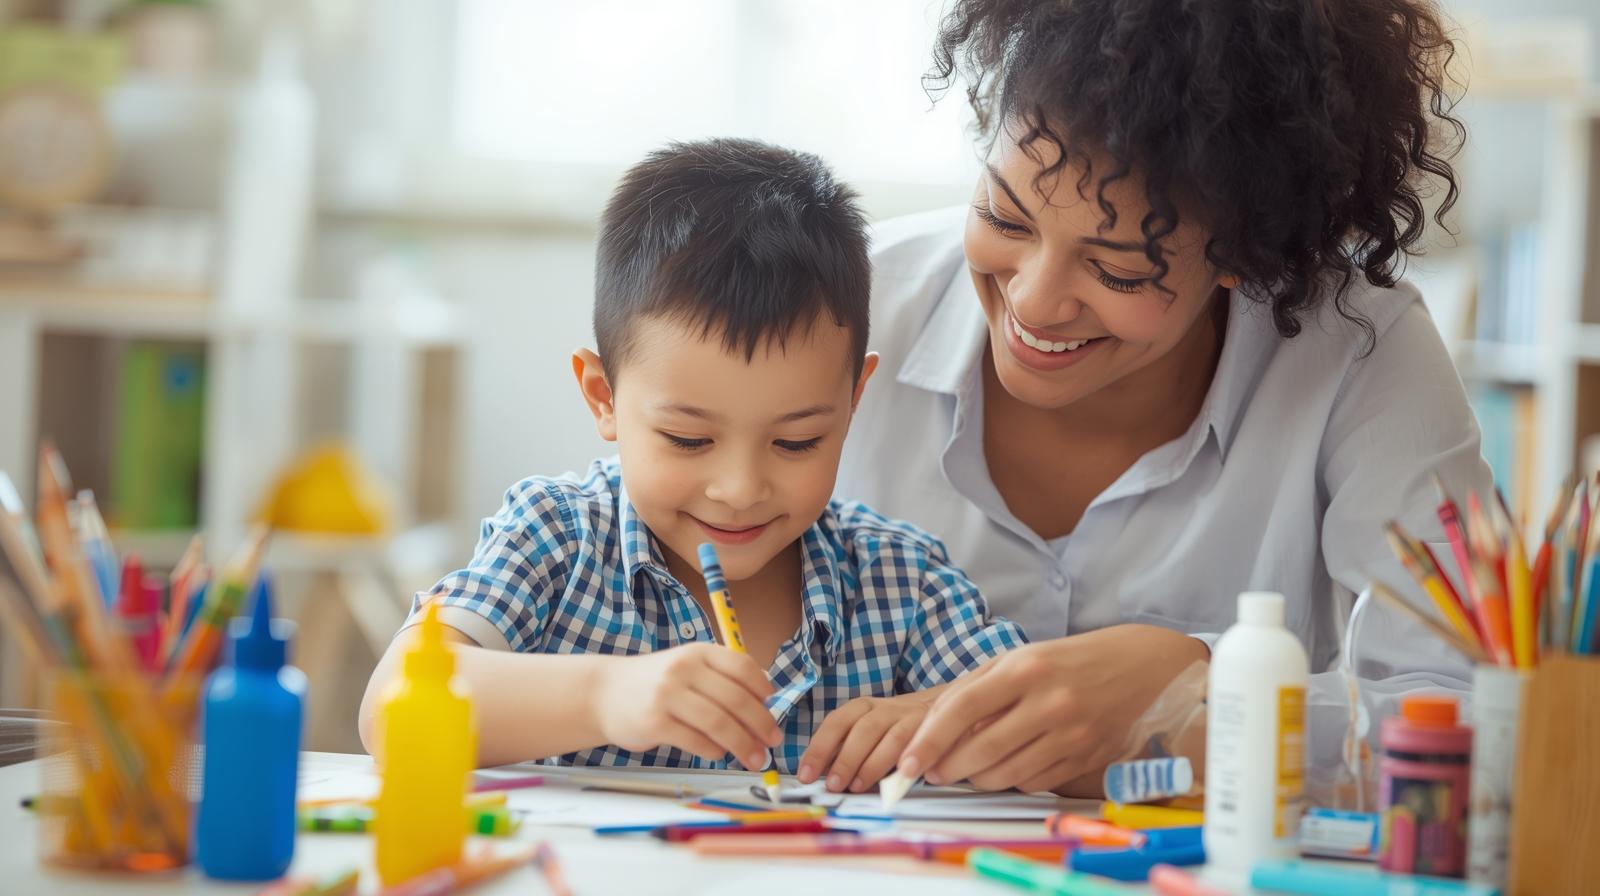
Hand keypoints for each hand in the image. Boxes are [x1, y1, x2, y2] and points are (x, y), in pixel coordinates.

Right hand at [593, 644, 781, 768]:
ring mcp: (667, 695)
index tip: (772, 706)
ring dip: (743, 744)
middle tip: (773, 742)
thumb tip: (763, 704)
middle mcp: (683, 669)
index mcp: (697, 653)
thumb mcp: (687, 667)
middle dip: (760, 724)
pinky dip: (714, 750)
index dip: (762, 688)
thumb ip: (720, 679)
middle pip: (735, 699)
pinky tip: (719, 753)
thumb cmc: (655, 683)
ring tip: (755, 758)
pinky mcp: (654, 723)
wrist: (604, 693)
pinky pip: (696, 741)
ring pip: (719, 723)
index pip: (741, 666)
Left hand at [795, 688, 943, 792]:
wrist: (952, 706)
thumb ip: (850, 748)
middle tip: (832, 785)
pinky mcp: (936, 729)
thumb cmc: (902, 728)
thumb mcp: (872, 731)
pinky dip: (907, 763)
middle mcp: (888, 708)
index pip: (837, 722)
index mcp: (866, 707)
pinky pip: (922, 744)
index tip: (805, 774)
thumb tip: (821, 775)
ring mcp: (913, 717)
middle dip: (844, 758)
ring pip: (890, 736)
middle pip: (862, 728)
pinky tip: (898, 780)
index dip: (819, 747)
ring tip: (857, 787)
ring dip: (871, 764)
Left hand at [895, 625, 1208, 793]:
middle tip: (930, 771)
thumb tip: (931, 727)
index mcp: (1026, 668)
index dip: (929, 739)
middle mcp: (1050, 701)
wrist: (1138, 667)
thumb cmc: (1066, 661)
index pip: (963, 708)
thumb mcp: (1020, 658)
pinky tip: (1004, 769)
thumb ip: (976, 687)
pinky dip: (1010, 781)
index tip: (907, 762)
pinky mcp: (1086, 756)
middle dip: (946, 766)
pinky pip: (1034, 782)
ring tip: (963, 769)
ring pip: (1006, 773)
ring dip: (975, 778)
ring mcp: (1071, 733)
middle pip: (981, 749)